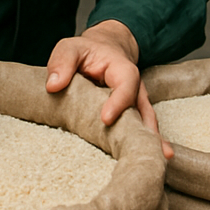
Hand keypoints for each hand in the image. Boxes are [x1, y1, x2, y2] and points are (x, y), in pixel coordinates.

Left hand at [45, 20, 171, 158]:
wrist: (103, 50)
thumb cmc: (86, 51)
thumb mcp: (71, 48)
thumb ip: (62, 62)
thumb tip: (53, 86)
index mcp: (122, 69)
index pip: (126, 84)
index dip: (118, 102)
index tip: (105, 119)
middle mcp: (135, 89)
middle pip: (143, 109)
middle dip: (145, 130)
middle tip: (142, 152)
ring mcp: (136, 105)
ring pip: (147, 123)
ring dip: (151, 142)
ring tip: (157, 160)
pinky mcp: (132, 117)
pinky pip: (140, 131)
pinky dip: (146, 145)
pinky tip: (154, 160)